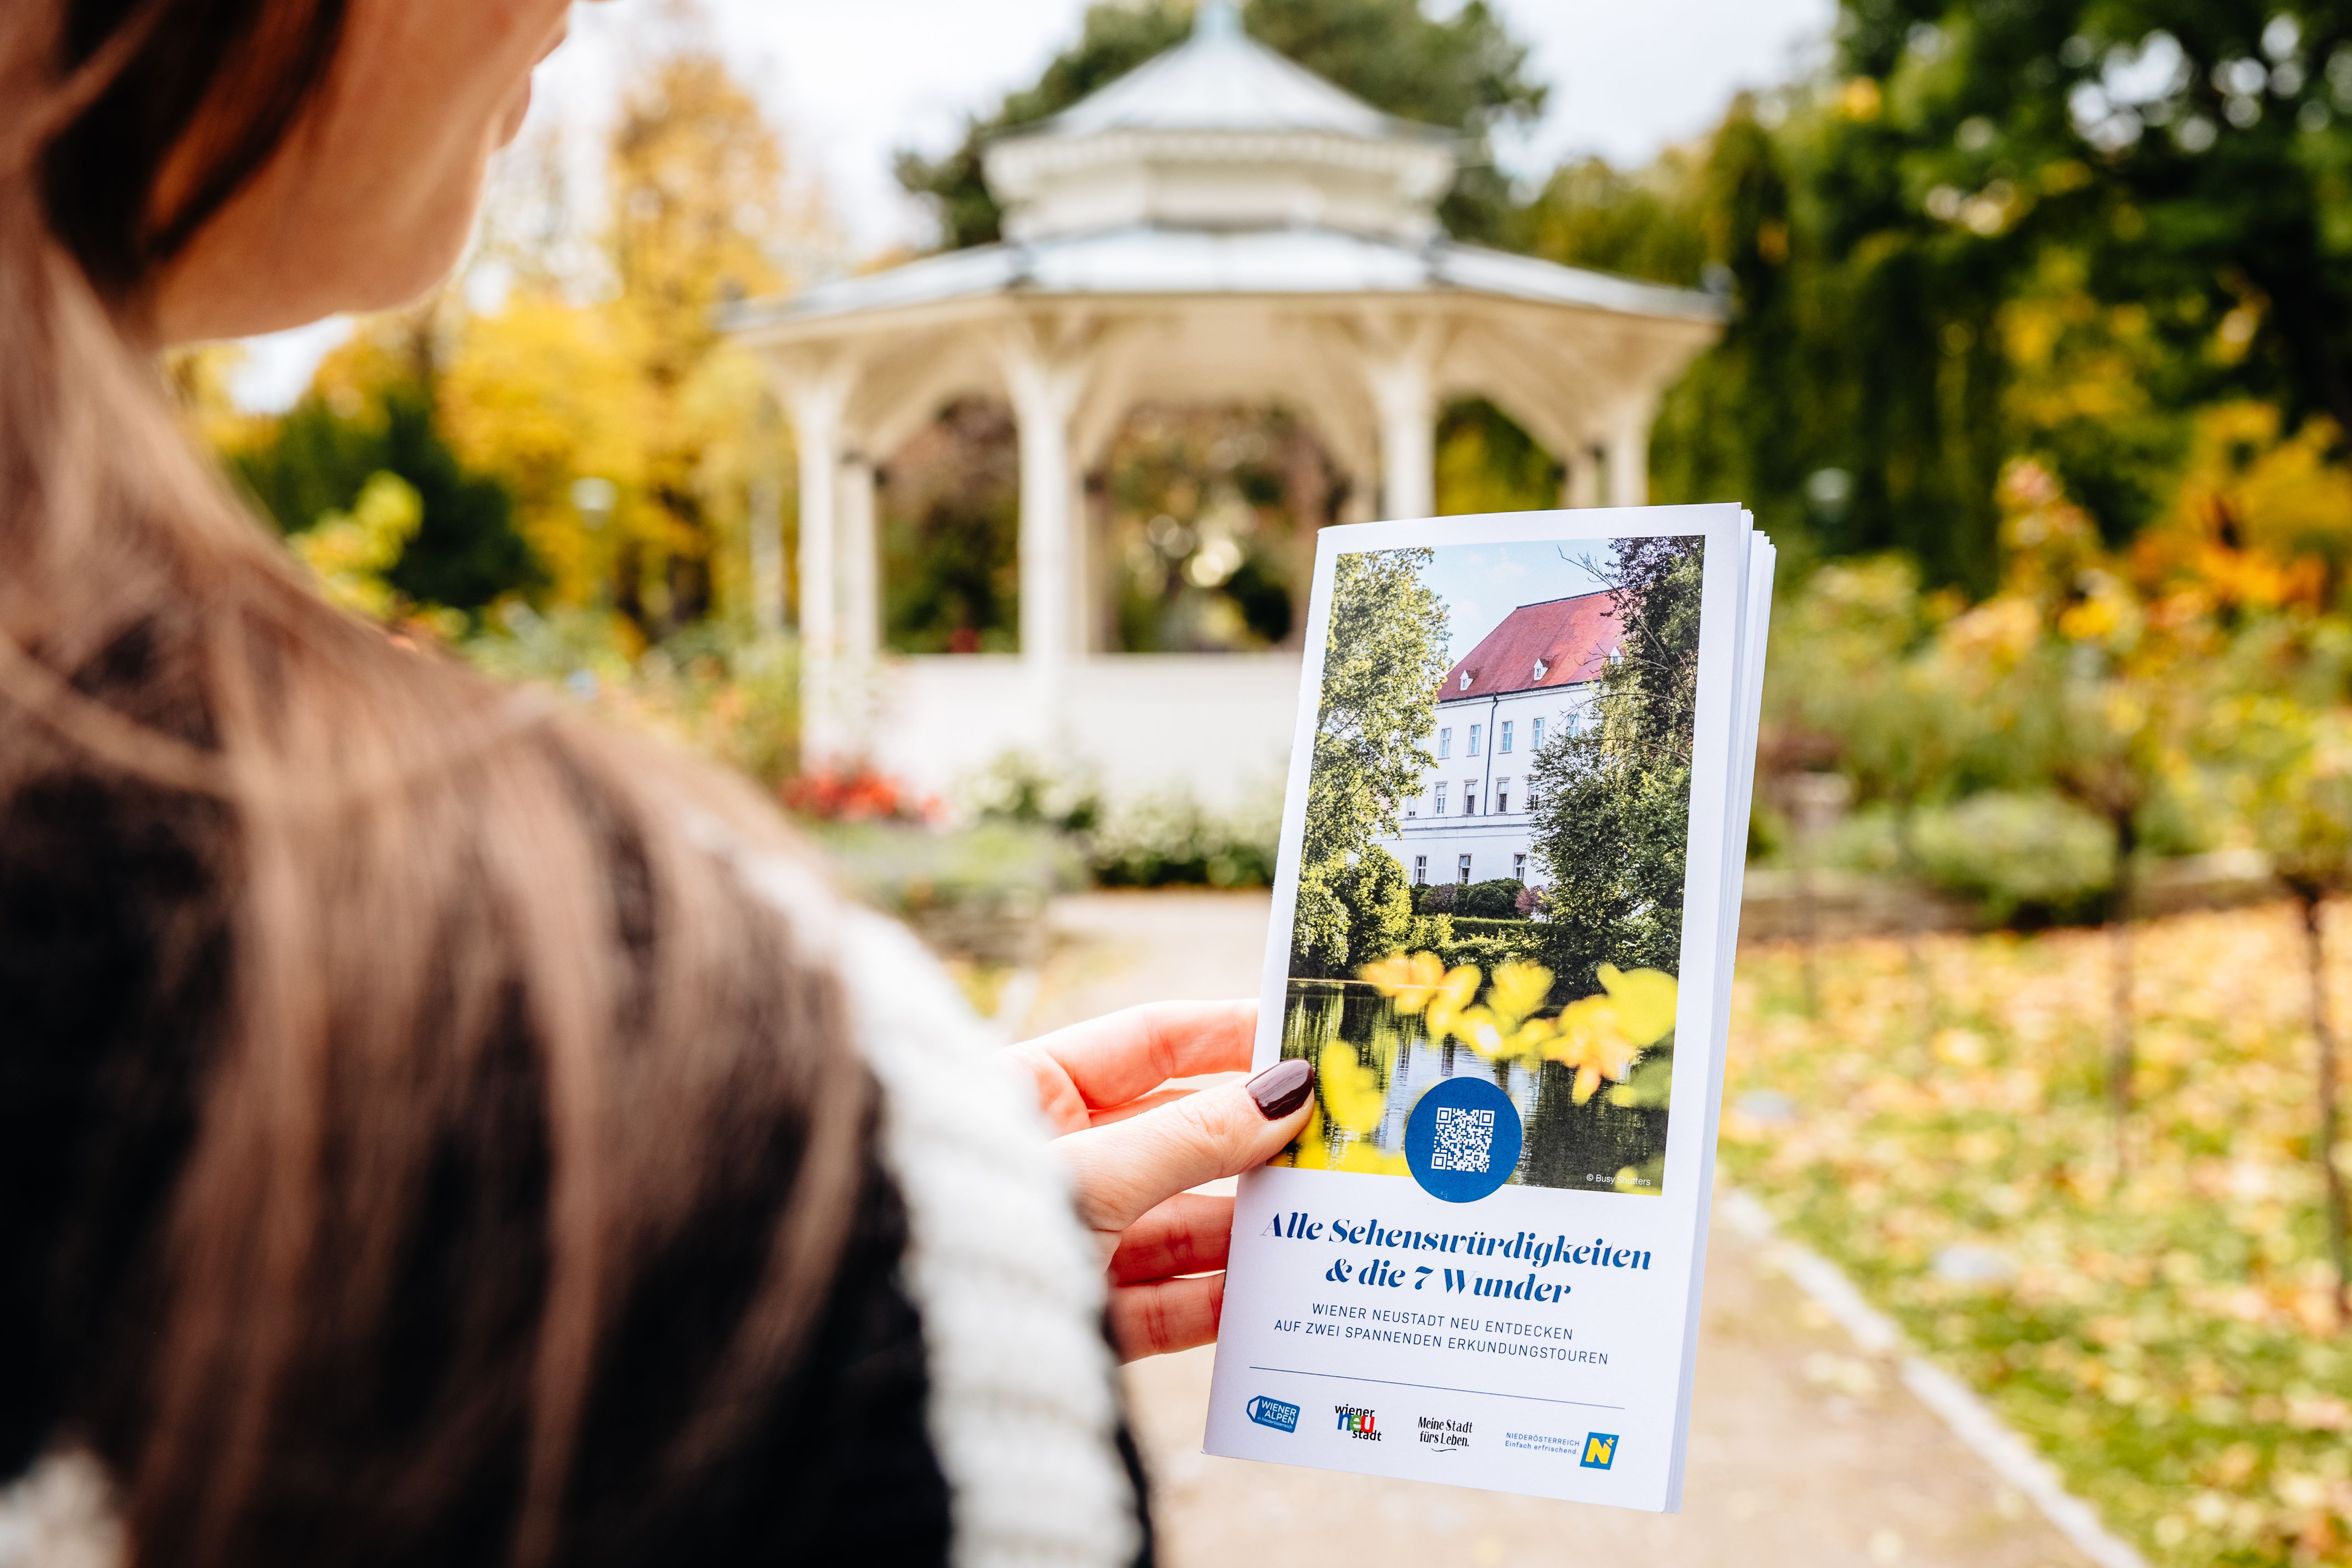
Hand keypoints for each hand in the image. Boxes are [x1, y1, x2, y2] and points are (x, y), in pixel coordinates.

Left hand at [1000, 1002, 1314, 1360]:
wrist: (904, 1347)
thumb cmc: (975, 1224)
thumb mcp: (1095, 1171)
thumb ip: (1193, 1136)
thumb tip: (1287, 1089)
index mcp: (1032, 1092)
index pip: (1149, 1042)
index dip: (1228, 1035)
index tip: (1305, 1035)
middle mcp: (1057, 1160)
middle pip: (1177, 1136)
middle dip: (1256, 1139)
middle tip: (1342, 1135)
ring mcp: (1072, 1239)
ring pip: (1180, 1222)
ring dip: (1249, 1223)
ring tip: (1325, 1214)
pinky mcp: (1084, 1317)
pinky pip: (1166, 1300)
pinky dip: (1219, 1297)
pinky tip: (1276, 1289)